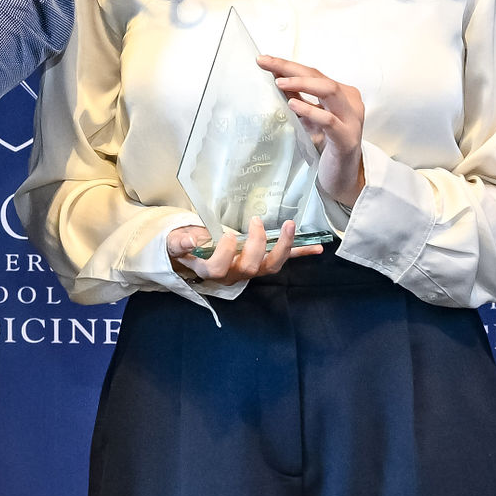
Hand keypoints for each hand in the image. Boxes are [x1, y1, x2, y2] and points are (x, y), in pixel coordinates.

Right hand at [169, 220, 303, 285]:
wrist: (195, 257)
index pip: (218, 268)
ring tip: (289, 226)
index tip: (227, 235)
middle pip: (249, 267)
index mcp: (211, 270)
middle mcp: (233, 273)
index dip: (225, 254)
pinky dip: (301, 253)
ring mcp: (251, 269)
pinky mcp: (263, 261)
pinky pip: (283, 259)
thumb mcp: (176, 244)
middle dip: (255, 244)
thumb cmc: (186, 248)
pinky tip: (319, 248)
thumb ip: (180, 243)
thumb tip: (191, 239)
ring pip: (270, 265)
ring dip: (282, 247)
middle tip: (255, 221)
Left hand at [257, 54, 365, 209]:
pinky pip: (329, 120)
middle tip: (266, 63)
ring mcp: (352, 120)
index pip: (314, 73)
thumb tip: (276, 76)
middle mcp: (350, 102)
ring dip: (303, 84)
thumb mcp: (310, 117)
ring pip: (330, 91)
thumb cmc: (327, 144)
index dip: (288, 65)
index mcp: (343, 94)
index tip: (264, 60)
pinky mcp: (347, 138)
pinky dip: (310, 110)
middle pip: (320, 77)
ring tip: (279, 82)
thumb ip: (298, 97)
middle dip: (291, 68)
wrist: (343, 175)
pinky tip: (292, 105)